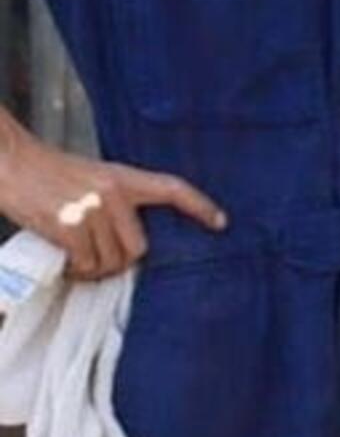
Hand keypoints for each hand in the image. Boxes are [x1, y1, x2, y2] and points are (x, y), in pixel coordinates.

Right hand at [0, 115, 224, 279]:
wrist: (13, 164)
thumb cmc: (50, 174)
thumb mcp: (93, 178)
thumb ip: (116, 199)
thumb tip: (130, 240)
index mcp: (124, 176)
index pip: (173, 188)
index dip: (200, 206)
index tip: (221, 223)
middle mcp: (113, 192)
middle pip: (138, 247)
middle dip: (121, 262)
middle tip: (101, 262)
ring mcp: (91, 209)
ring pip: (110, 261)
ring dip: (95, 270)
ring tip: (80, 262)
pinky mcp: (68, 226)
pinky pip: (84, 264)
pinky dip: (76, 272)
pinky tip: (67, 266)